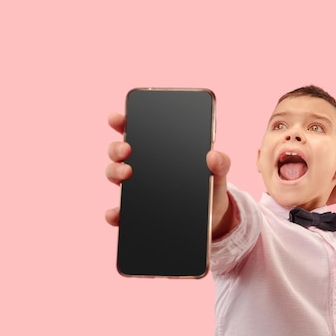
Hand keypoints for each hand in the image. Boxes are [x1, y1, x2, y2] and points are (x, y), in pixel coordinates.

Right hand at [104, 112, 236, 237]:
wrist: (212, 217)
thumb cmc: (210, 187)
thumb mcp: (218, 173)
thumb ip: (220, 163)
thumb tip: (213, 155)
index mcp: (159, 150)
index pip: (136, 129)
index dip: (122, 121)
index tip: (117, 118)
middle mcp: (142, 166)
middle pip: (119, 151)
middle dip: (117, 147)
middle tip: (127, 149)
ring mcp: (137, 188)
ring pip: (115, 175)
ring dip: (115, 172)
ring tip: (127, 173)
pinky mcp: (137, 212)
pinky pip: (120, 212)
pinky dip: (115, 213)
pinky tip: (118, 214)